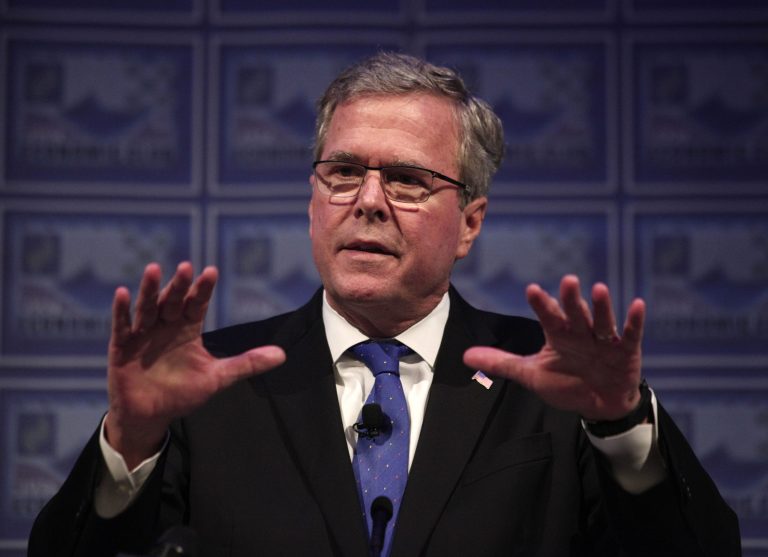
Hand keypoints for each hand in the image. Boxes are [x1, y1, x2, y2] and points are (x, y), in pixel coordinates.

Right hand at [105, 262, 285, 467]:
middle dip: (180, 285)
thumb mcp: (217, 378)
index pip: (198, 304)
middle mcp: (166, 325)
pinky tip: (123, 293)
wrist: (150, 416)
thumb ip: (247, 363)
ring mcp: (143, 334)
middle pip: (173, 301)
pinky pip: (121, 325)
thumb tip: (282, 354)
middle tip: (186, 267)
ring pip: (147, 307)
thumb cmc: (182, 393)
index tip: (212, 272)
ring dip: (150, 289)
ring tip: (153, 269)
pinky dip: (122, 311)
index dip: (204, 289)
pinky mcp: (122, 346)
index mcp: (188, 328)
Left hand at [464, 275, 644, 421]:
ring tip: (599, 289)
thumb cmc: (566, 384)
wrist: (599, 405)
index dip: (542, 304)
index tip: (532, 289)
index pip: (548, 317)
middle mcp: (580, 333)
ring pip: (601, 321)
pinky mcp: (626, 351)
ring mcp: (604, 341)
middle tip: (568, 281)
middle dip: (571, 299)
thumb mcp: (531, 375)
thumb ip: (501, 363)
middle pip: (575, 314)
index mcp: (559, 335)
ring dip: (601, 307)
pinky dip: (633, 321)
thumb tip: (465, 356)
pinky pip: (629, 334)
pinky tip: (637, 304)